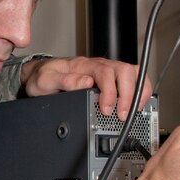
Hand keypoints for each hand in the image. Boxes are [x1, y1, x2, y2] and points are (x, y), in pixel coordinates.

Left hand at [20, 56, 151, 119]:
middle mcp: (97, 65)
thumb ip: (65, 81)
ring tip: (132, 110)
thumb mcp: (46, 81)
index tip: (107, 109)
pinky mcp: (110, 77)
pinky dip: (139, 89)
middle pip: (124, 70)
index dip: (110, 92)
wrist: (40, 73)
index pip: (105, 73)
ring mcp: (106, 70)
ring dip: (137, 91)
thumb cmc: (44, 77)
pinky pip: (131, 78)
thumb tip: (85, 82)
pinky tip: (135, 103)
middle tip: (121, 114)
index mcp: (83, 66)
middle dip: (127, 94)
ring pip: (132, 72)